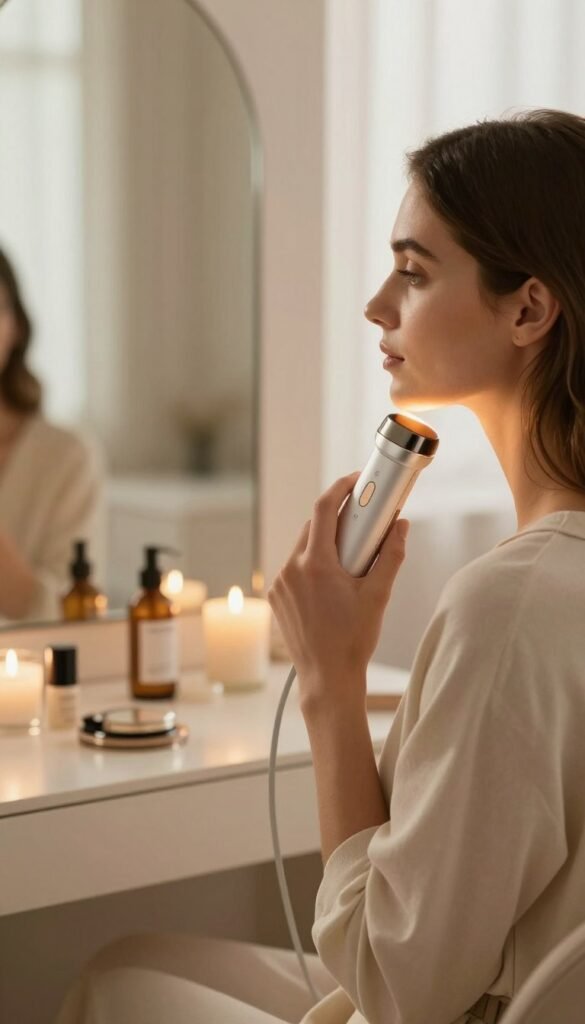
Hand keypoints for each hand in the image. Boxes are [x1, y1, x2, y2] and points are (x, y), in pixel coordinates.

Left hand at [266, 471, 409, 711]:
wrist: (327, 677)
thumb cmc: (354, 640)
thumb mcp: (378, 595)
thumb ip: (390, 555)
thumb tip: (401, 526)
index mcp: (316, 565)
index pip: (323, 510)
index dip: (340, 488)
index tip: (356, 480)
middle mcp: (291, 570)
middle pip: (313, 527)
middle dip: (337, 519)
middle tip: (362, 519)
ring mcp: (280, 584)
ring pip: (303, 547)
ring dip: (325, 543)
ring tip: (350, 555)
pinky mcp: (276, 596)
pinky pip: (294, 567)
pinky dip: (312, 563)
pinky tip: (331, 577)